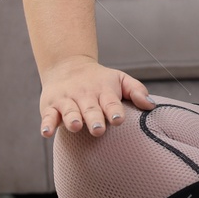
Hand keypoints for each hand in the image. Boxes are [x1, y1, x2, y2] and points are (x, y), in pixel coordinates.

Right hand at [39, 55, 156, 137]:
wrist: (67, 65)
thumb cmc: (100, 80)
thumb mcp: (120, 79)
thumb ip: (136, 90)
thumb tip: (151, 105)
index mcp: (104, 91)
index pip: (111, 102)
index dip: (114, 111)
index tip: (118, 119)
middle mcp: (85, 95)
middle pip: (90, 109)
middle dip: (94, 118)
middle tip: (98, 129)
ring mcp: (67, 101)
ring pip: (69, 111)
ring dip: (71, 118)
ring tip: (75, 126)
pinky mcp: (50, 106)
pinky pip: (48, 116)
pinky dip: (47, 124)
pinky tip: (47, 132)